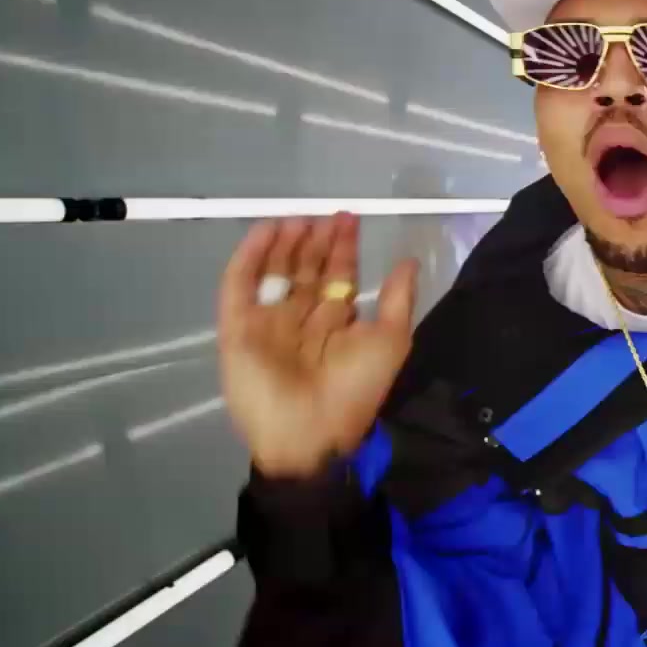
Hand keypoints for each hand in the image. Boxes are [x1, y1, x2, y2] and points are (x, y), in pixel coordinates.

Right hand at [217, 212, 418, 478]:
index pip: (337, 276)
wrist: (310, 432)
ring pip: (273, 272)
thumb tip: (408, 261)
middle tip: (322, 214)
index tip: (347, 218)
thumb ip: (398, 300)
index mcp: (335, 324)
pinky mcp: (237, 328)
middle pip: (306, 270)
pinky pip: (239, 286)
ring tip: (296, 219)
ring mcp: (267, 322)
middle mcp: (301, 320)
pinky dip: (249, 258)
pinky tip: (263, 233)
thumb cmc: (355, 389)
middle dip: (314, 241)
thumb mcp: (389, 341)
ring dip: (283, 245)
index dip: (342, 247)